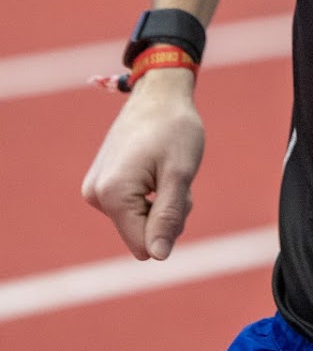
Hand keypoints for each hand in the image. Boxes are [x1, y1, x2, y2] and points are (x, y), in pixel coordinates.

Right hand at [81, 69, 204, 258]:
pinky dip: (150, 194)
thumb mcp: (180, 174)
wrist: (159, 94)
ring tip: (166, 169)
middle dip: (167, 212)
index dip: (171, 225)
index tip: (178, 193)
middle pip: (142, 234)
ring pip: (139, 221)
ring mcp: (95, 190)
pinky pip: (131, 207)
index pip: (144, 245)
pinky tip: (155, 168)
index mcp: (113, 195)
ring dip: (161, 202)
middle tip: (176, 177)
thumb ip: (168, 216)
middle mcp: (96, 196)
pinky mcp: (101, 184)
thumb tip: (158, 257)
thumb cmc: (175, 129)